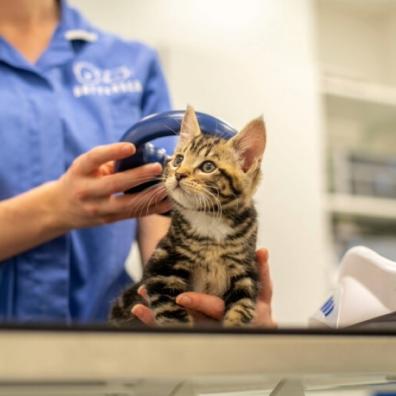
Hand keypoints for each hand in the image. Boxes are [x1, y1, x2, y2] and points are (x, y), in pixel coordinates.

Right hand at [51, 143, 170, 229]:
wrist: (58, 209)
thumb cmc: (79, 180)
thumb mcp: (85, 166)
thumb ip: (109, 161)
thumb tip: (142, 153)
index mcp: (80, 171)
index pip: (94, 159)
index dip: (112, 152)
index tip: (131, 147)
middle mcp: (86, 191)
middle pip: (114, 184)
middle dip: (138, 176)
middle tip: (158, 168)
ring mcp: (97, 209)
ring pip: (127, 204)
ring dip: (150, 195)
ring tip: (167, 187)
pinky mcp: (108, 220)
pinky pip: (133, 214)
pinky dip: (153, 208)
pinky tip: (168, 201)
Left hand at [132, 248, 275, 327]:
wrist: (256, 332)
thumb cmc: (258, 308)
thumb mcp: (263, 292)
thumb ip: (261, 271)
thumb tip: (263, 250)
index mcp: (230, 312)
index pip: (213, 308)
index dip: (198, 304)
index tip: (181, 298)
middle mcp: (214, 323)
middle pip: (187, 318)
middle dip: (168, 308)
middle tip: (150, 295)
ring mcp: (201, 328)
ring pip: (177, 324)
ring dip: (157, 315)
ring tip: (139, 306)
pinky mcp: (191, 329)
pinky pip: (171, 327)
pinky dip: (154, 320)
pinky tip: (140, 310)